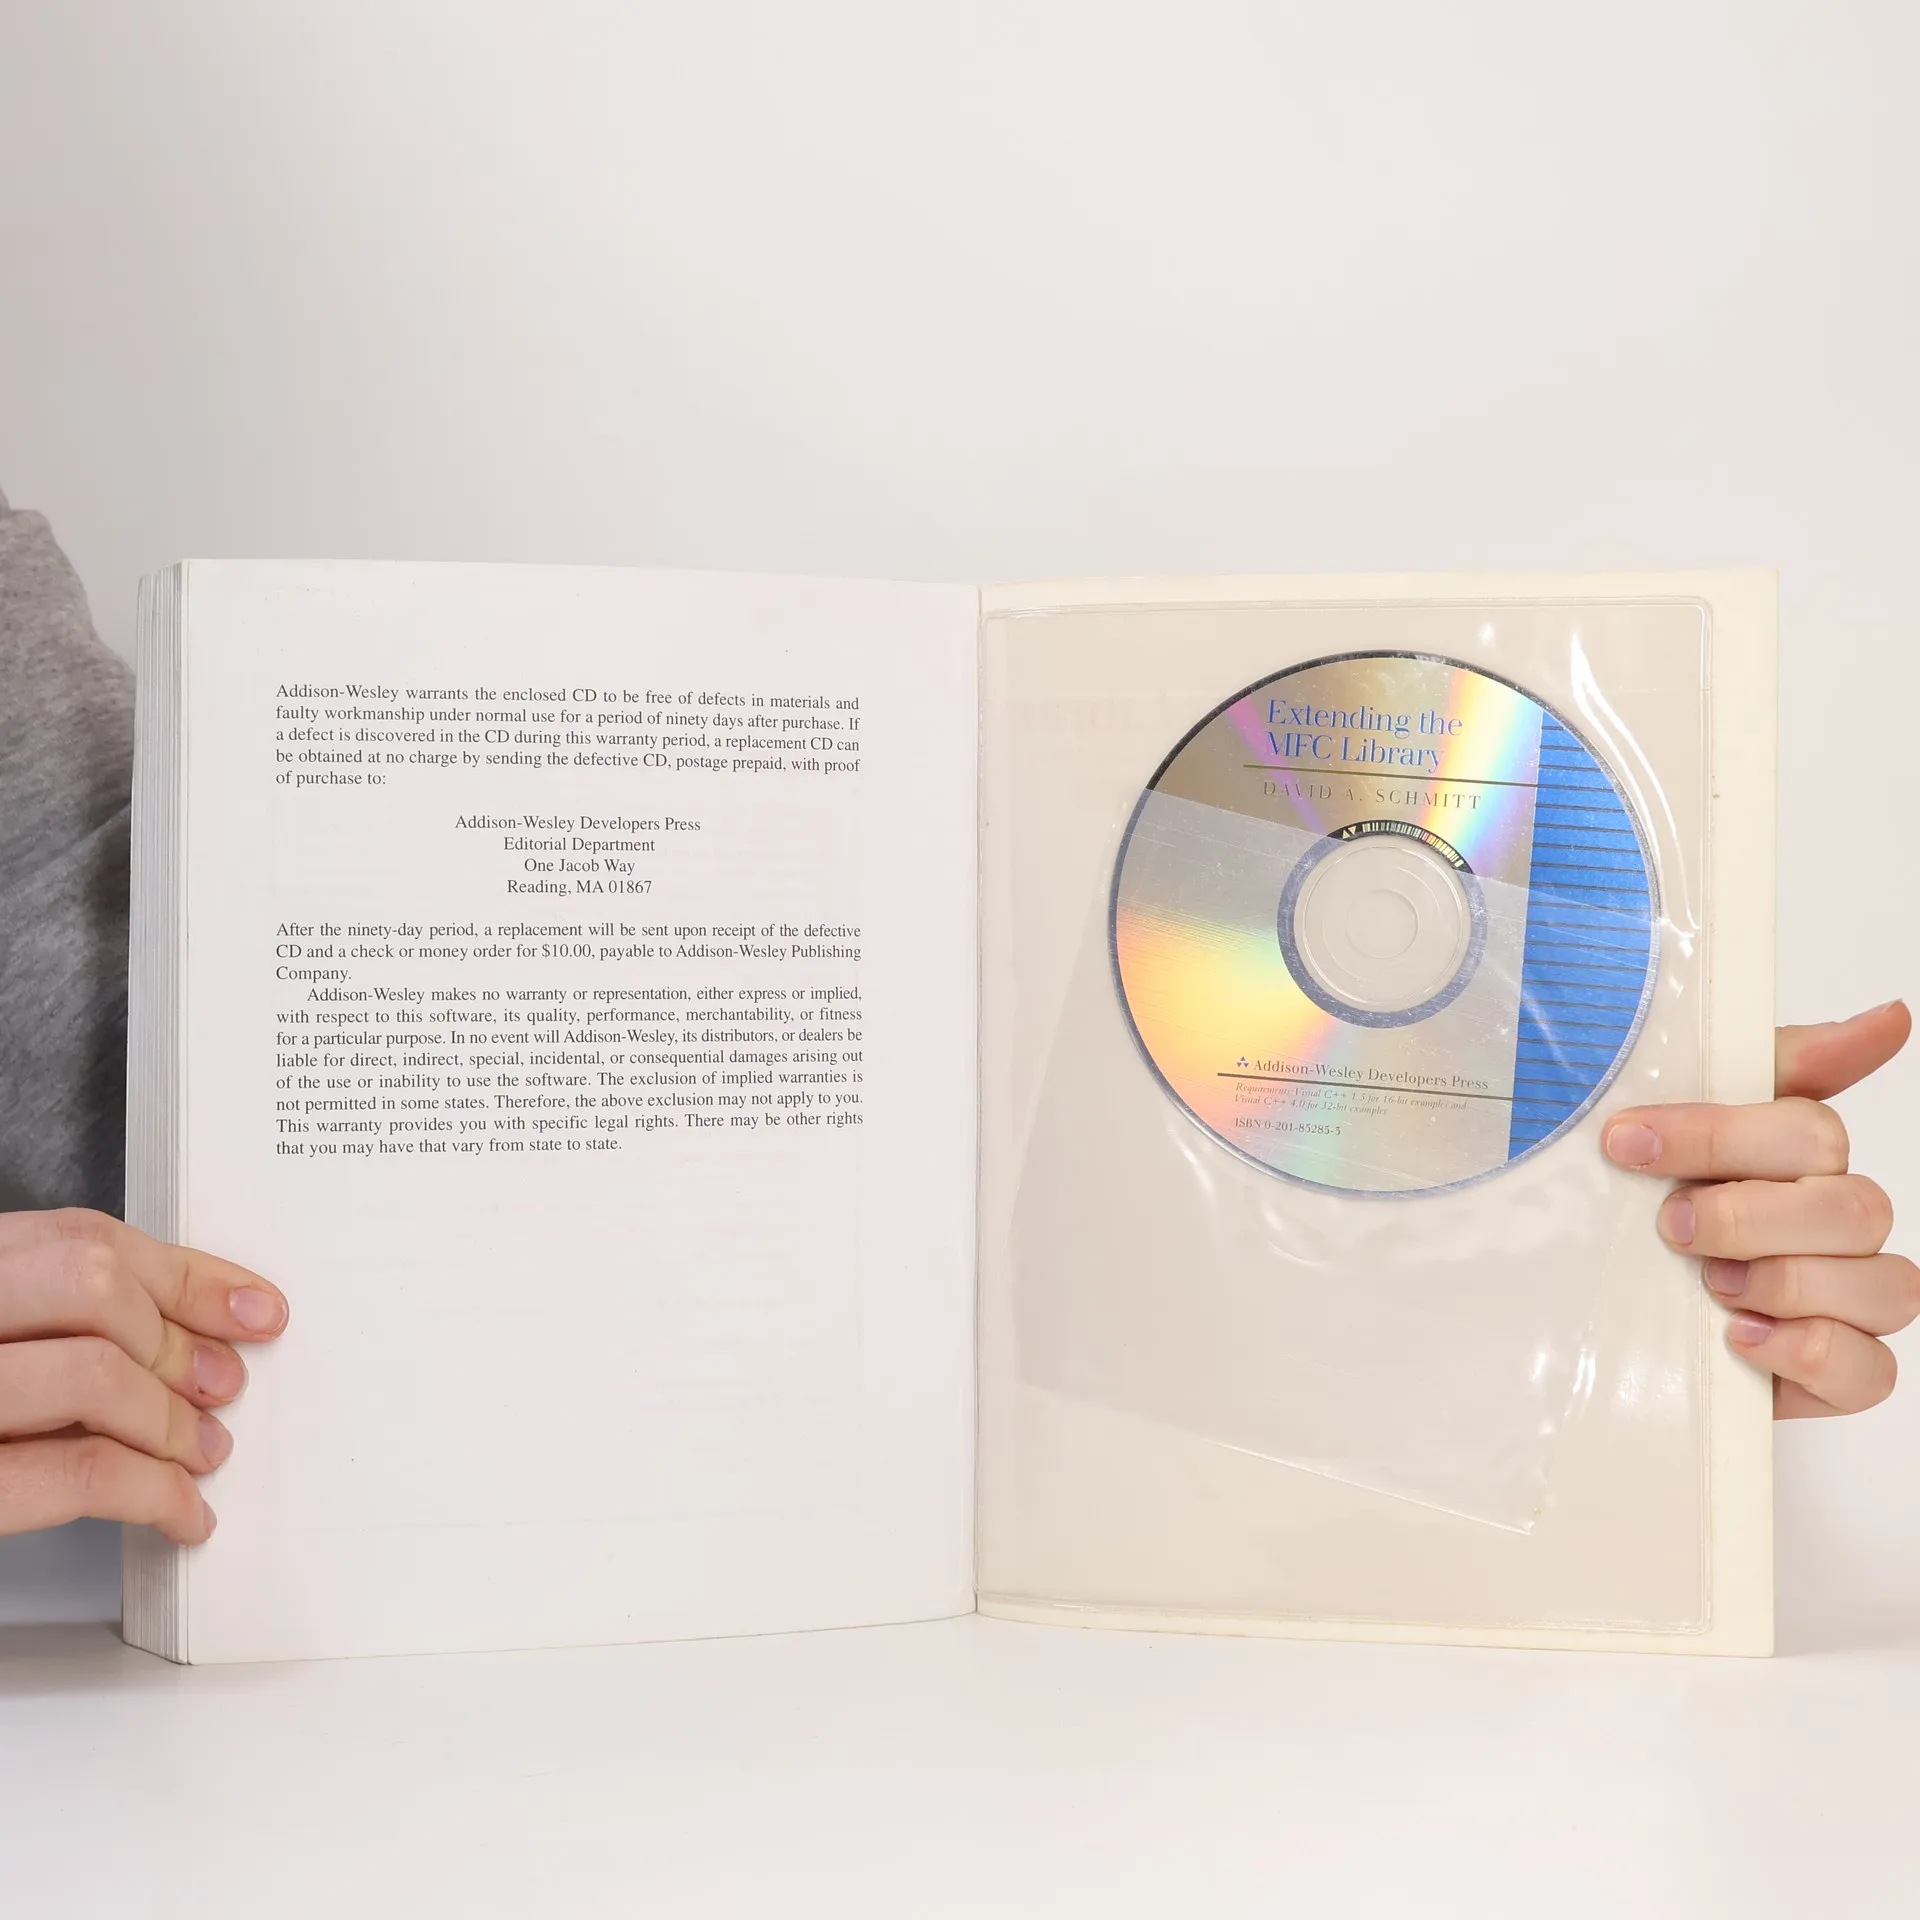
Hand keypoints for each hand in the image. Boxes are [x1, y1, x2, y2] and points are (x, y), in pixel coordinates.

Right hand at [0, 1210, 287, 1541]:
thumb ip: (47, 1318)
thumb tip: (195, 1329)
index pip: (79, 1238)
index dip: (185, 1275)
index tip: (251, 1309)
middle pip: (93, 1288)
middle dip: (177, 1344)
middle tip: (222, 1390)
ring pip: (92, 1376)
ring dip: (171, 1423)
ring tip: (201, 1454)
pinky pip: (68, 1476)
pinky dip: (149, 1494)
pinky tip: (178, 1512)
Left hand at [1603, 1001, 1912, 1417]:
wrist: (1614, 1315)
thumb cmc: (1655, 1207)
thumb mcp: (1682, 1127)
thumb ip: (1773, 1066)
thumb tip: (1888, 1017)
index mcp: (1804, 1159)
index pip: (1810, 1130)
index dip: (1717, 1134)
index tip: (1629, 1140)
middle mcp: (1839, 1225)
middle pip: (1852, 1207)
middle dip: (1746, 1216)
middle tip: (1670, 1226)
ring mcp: (1849, 1301)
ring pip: (1883, 1286)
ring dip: (1784, 1283)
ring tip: (1710, 1285)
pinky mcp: (1839, 1374)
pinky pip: (1869, 1370)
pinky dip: (1807, 1353)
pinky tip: (1743, 1340)